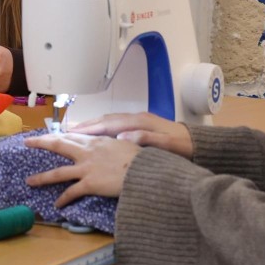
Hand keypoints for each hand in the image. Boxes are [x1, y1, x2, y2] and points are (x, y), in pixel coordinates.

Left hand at [24, 132, 141, 206]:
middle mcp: (87, 152)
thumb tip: (118, 138)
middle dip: (41, 143)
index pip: (72, 136)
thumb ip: (116, 141)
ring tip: (29, 181)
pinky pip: (72, 192)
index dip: (59, 135)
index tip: (50, 134)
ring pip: (58, 172)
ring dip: (42, 177)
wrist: (145, 171)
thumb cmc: (140, 158)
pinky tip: (57, 205)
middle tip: (28, 142)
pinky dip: (63, 199)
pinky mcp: (89, 184)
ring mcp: (86, 168)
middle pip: (59, 145)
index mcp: (96, 141)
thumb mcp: (127, 143)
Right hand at [71, 113, 191, 157]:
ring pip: (110, 120)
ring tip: (77, 131)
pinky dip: (103, 126)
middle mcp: (136, 118)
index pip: (108, 125)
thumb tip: (122, 136)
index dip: (89, 128)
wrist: (198, 143)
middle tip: (65, 131)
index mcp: (139, 123)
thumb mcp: (166, 145)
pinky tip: (98, 133)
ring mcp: (139, 120)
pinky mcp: (142, 124)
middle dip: (85, 125)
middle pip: (105, 119)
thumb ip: (145, 139)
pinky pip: (116, 123)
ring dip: (93, 124)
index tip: (71, 132)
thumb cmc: (182, 147)